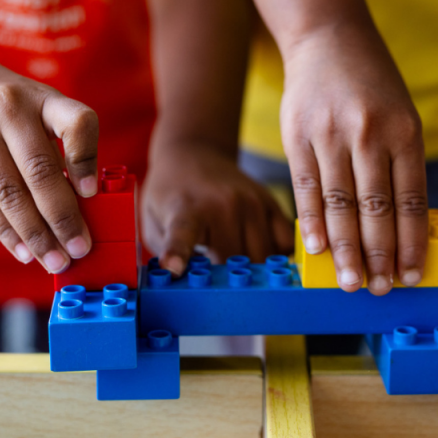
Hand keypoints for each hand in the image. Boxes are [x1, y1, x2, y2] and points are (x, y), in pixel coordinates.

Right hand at [0, 52, 98, 273]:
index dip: (86, 159)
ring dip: (36, 234)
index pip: (76, 123)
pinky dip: (7, 232)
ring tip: (55, 259)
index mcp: (41, 97)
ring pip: (10, 195)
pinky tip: (25, 251)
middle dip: (63, 218)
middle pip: (40, 172)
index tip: (91, 193)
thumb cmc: (5, 103)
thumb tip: (83, 204)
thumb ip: (59, 142)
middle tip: (80, 249)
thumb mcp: (37, 104)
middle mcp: (8, 110)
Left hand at [142, 140, 293, 273]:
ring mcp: (250, 202)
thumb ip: (164, 253)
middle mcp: (222, 204)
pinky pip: (285, 243)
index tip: (172, 268)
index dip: (177, 252)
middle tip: (215, 276)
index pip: (182, 233)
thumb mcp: (153, 220)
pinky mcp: (269, 201)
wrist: (194, 153)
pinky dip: (276, 254)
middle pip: (233, 260)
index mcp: (185, 209)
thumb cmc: (171, 194)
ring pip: (262, 256)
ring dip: (251, 268)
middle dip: (226, 278)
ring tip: (234, 260)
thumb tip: (181, 284)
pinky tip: (258, 250)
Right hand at [281, 25, 427, 294]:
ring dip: (345, 249)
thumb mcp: (401, 115)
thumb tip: (398, 226)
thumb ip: (400, 163)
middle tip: (380, 289)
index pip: (410, 200)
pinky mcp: (298, 136)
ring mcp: (331, 134)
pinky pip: (305, 187)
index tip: (411, 274)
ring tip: (349, 281)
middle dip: (378, 255)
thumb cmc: (371, 83)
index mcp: (404, 130)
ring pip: (340, 204)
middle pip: (375, 209)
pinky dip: (312, 221)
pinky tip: (316, 248)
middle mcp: (369, 133)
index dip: (411, 242)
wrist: (328, 38)